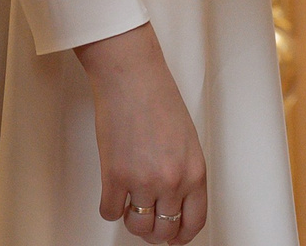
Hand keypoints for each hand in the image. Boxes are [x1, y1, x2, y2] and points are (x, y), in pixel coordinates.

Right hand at [76, 22, 207, 242]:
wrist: (131, 76)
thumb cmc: (158, 99)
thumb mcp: (187, 141)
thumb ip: (184, 173)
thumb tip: (173, 201)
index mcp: (195, 172)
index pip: (194, 222)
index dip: (182, 236)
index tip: (173, 237)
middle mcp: (172, 181)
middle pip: (164, 231)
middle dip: (155, 231)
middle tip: (147, 221)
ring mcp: (143, 181)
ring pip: (137, 226)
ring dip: (132, 220)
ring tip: (129, 204)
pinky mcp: (114, 176)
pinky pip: (110, 212)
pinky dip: (110, 207)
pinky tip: (113, 193)